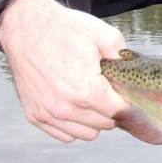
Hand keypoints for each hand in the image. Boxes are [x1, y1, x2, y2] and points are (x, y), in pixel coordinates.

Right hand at [0, 0, 130, 142]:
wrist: (28, 28)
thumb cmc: (66, 30)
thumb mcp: (106, 36)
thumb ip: (124, 59)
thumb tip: (133, 75)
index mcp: (86, 90)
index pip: (119, 112)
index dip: (127, 101)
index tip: (126, 91)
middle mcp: (66, 108)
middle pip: (105, 124)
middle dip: (112, 109)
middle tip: (109, 90)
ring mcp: (48, 114)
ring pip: (86, 133)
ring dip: (95, 120)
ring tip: (93, 97)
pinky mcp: (35, 115)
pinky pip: (65, 134)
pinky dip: (74, 124)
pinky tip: (77, 105)